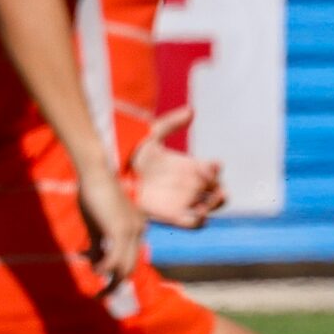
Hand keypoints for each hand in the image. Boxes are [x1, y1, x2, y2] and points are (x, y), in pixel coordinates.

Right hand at [74, 163, 144, 290]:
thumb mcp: (96, 226)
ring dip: (112, 282)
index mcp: (137, 228)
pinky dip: (105, 269)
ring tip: (98, 292)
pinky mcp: (120, 229)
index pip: (132, 258)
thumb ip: (99, 246)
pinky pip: (115, 258)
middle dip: (117, 284)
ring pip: (126, 266)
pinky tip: (95, 271)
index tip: (105, 284)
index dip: (119, 274)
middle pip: (132, 267)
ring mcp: (132, 230)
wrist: (95, 173)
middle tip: (101, 296)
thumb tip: (96, 267)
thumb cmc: (93, 195)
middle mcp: (139, 231)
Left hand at [131, 108, 226, 228]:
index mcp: (189, 166)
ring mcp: (182, 200)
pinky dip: (199, 220)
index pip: (212, 169)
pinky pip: (192, 222)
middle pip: (216, 190)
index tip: (211, 166)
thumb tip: (191, 110)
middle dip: (221, 191)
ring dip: (214, 205)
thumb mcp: (150, 136)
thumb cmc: (129, 154)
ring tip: (209, 202)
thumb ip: (171, 124)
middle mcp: (189, 184)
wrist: (112, 175)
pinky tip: (195, 212)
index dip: (215, 168)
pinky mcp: (172, 215)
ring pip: (209, 207)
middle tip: (216, 189)